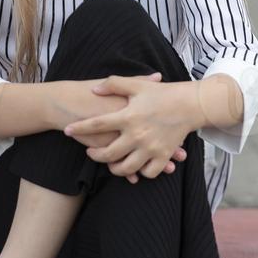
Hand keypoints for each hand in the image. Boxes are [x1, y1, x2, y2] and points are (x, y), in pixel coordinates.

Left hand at [63, 73, 190, 179]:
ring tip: (110, 163)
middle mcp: (137, 135)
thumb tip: (94, 89)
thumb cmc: (162, 93)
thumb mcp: (137, 85)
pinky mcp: (163, 156)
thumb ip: (114, 84)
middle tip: (90, 152)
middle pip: (108, 154)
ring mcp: (151, 148)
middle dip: (94, 155)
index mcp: (128, 116)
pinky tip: (136, 166)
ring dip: (114, 168)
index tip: (67, 130)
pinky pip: (148, 172)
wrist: (190, 104)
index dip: (79, 128)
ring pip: (126, 168)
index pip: (97, 124)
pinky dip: (140, 172)